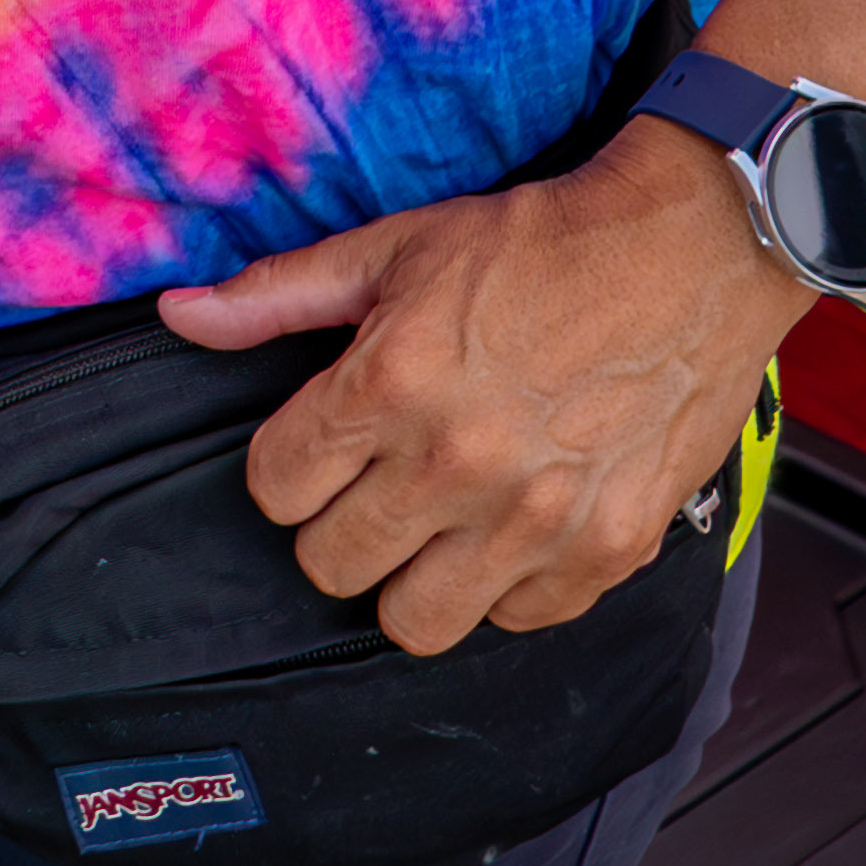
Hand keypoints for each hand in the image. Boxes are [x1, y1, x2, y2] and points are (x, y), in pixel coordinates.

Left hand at [161, 129, 795, 647]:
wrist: (687, 254)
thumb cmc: (537, 244)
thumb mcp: (395, 247)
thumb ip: (278, 295)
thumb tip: (179, 315)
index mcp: (393, 384)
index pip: (276, 488)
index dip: (286, 467)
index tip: (317, 446)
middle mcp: (460, 464)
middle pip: (332, 565)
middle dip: (335, 524)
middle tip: (371, 482)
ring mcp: (538, 519)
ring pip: (415, 622)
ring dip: (410, 575)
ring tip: (431, 524)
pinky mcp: (607, 551)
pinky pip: (516, 621)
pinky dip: (503, 588)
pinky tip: (507, 529)